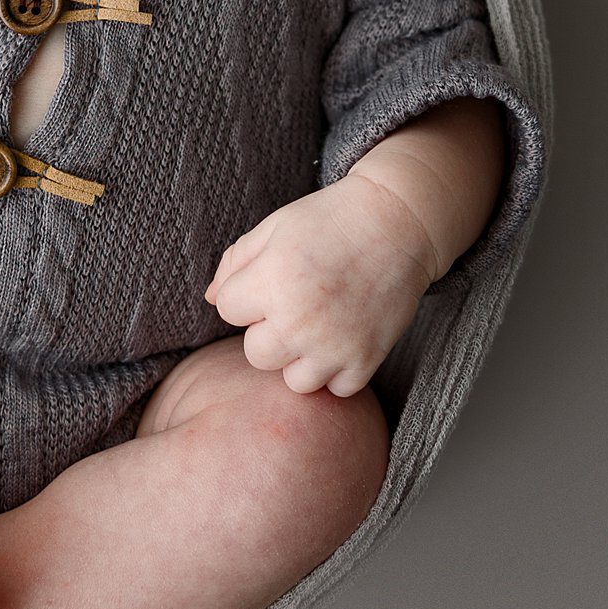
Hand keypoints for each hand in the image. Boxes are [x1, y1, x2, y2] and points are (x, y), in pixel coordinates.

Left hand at [202, 171, 439, 396]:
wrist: (397, 220)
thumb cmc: (329, 219)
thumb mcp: (273, 226)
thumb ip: (235, 262)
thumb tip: (210, 298)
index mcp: (270, 282)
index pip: (226, 309)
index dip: (245, 293)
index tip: (271, 277)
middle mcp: (298, 321)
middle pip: (256, 354)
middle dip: (267, 330)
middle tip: (294, 304)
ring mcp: (334, 345)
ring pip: (294, 381)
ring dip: (301, 358)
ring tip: (317, 326)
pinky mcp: (366, 359)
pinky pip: (337, 389)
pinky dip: (338, 371)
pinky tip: (342, 339)